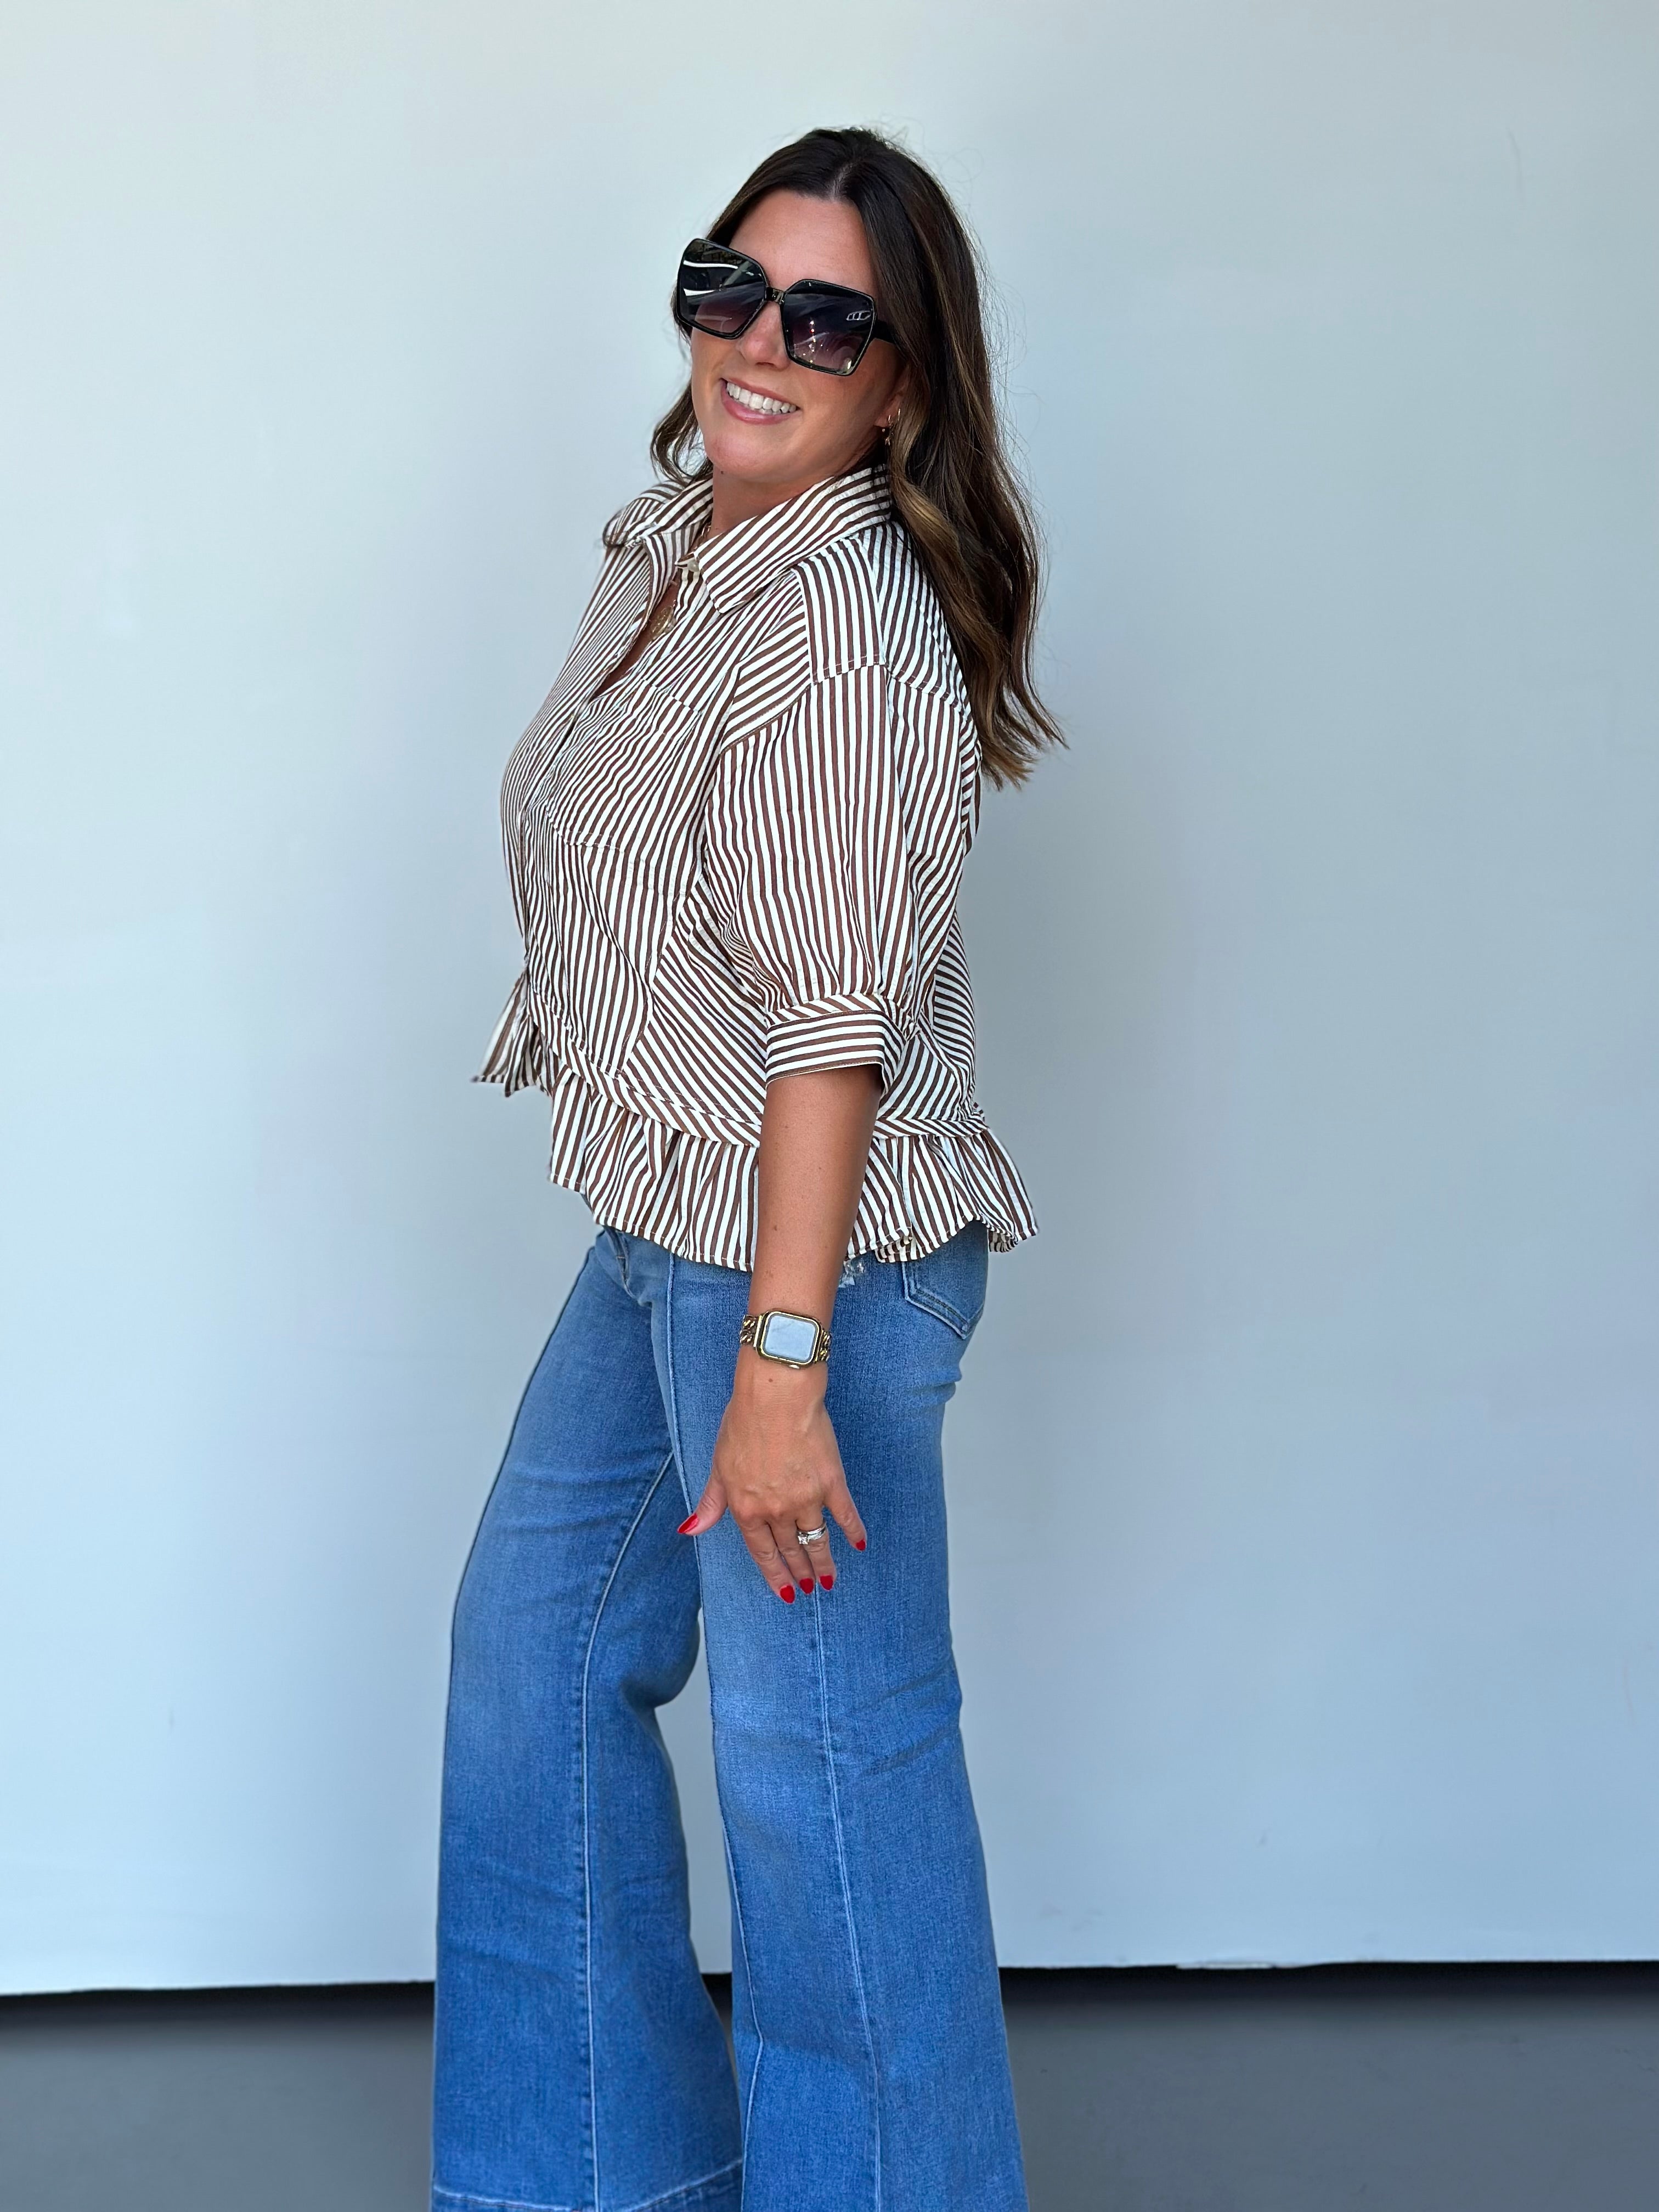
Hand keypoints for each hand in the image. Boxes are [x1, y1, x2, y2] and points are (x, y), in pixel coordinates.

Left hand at [679, 1351, 867, 1599]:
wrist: (775, 1397)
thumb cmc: (743, 1423)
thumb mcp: (719, 1465)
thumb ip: (712, 1502)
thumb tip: (691, 1529)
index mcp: (747, 1508)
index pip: (761, 1552)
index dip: (774, 1575)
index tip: (784, 1592)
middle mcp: (777, 1511)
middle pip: (790, 1550)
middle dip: (800, 1573)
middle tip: (809, 1589)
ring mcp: (806, 1499)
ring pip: (817, 1540)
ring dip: (823, 1563)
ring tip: (829, 1580)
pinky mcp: (831, 1483)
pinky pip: (845, 1515)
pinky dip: (853, 1531)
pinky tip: (858, 1545)